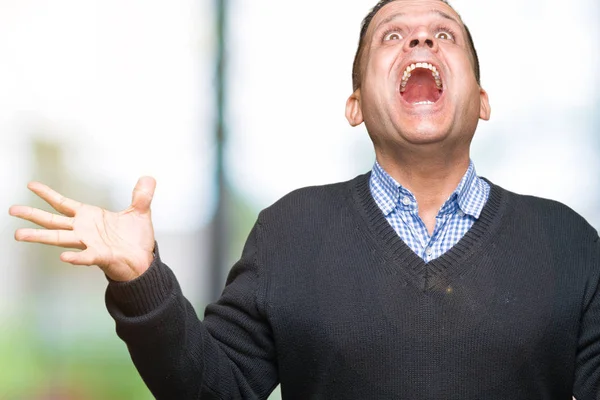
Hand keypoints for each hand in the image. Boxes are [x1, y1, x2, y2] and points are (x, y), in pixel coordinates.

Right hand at [9, 177, 156, 281]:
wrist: (144, 260)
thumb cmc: (137, 239)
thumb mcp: (141, 212)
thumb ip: (141, 195)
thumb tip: (148, 178)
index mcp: (89, 217)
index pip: (64, 203)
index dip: (48, 194)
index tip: (30, 185)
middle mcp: (84, 230)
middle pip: (53, 221)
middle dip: (32, 215)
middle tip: (11, 210)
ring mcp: (89, 244)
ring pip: (60, 239)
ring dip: (40, 237)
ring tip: (19, 235)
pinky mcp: (100, 257)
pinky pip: (85, 257)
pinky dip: (75, 258)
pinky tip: (64, 257)